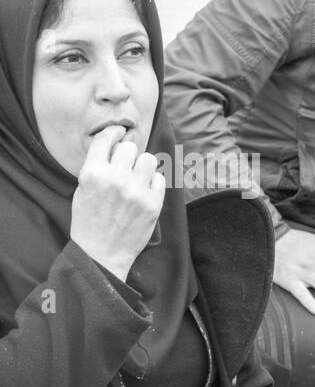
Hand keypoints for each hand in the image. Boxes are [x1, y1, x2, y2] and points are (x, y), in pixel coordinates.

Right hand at [69, 125, 165, 281]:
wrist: (101, 253)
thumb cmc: (89, 221)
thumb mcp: (82, 190)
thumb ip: (96, 168)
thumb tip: (114, 147)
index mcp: (92, 173)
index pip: (106, 138)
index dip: (114, 133)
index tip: (119, 133)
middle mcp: (115, 179)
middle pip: (130, 147)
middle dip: (128, 154)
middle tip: (126, 164)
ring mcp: (136, 191)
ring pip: (149, 159)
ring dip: (143, 166)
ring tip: (137, 177)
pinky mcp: (153, 204)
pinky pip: (160, 178)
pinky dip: (153, 183)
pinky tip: (145, 192)